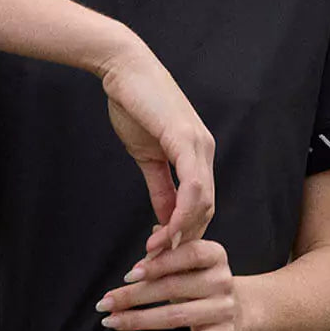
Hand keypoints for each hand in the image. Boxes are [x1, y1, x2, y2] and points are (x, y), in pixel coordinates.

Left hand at [95, 238, 244, 330]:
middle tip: (106, 302)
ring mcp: (223, 311)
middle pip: (173, 287)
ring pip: (174, 316)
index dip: (158, 263)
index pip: (189, 254)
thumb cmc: (204, 284)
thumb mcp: (190, 262)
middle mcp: (222, 281)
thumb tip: (149, 242)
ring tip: (113, 321)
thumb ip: (168, 252)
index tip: (129, 274)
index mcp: (215, 256)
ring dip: (137, 320)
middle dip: (133, 296)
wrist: (240, 313)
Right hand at [98, 37, 215, 252]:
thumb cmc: (133, 105)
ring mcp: (199, 145)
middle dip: (185, 239)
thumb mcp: (147, 156)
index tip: (164, 252)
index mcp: (197, 155)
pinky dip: (182, 212)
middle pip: (206, 208)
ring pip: (202, 201)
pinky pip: (192, 185)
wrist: (123, 69)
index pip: (202, 204)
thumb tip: (165, 219)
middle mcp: (205, 151)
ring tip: (159, 251)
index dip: (185, 231)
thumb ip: (159, 187)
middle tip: (160, 261)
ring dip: (181, 231)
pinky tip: (168, 230)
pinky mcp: (186, 139)